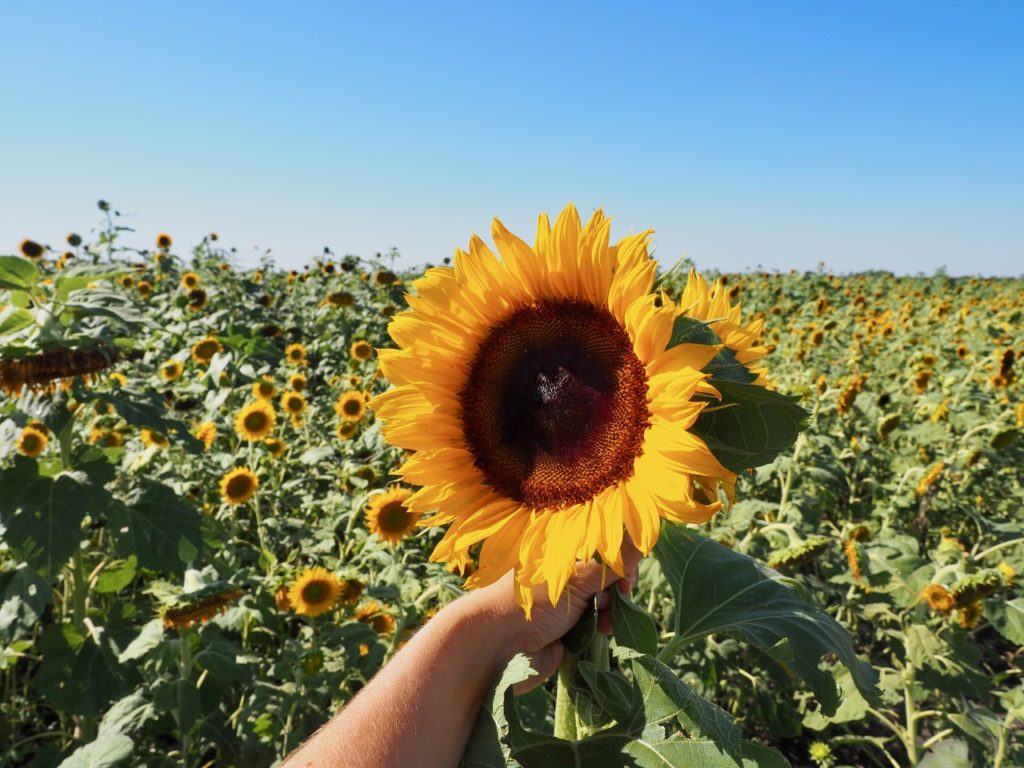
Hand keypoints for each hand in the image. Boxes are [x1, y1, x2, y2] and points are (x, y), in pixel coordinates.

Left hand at [461, 540, 641, 693]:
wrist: (497, 648)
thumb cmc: (532, 604)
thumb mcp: (577, 577)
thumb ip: (613, 561)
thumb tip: (643, 535)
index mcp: (561, 550)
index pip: (605, 544)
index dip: (622, 560)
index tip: (626, 580)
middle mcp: (564, 571)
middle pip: (608, 573)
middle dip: (619, 588)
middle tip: (619, 601)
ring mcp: (565, 600)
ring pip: (605, 600)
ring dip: (613, 610)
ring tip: (605, 623)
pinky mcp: (566, 628)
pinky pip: (595, 623)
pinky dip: (602, 627)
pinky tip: (600, 632)